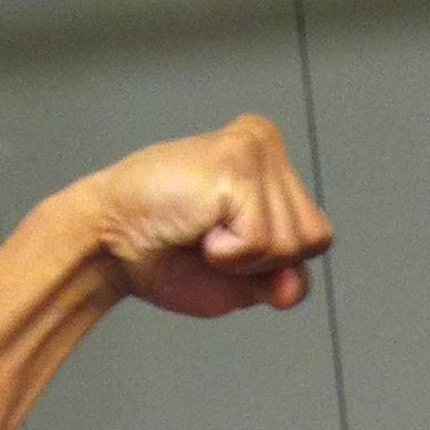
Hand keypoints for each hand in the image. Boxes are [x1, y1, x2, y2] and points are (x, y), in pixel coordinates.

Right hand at [75, 116, 333, 319]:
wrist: (112, 248)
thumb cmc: (167, 254)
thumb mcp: (244, 278)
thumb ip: (283, 280)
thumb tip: (293, 286)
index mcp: (272, 164)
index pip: (316, 238)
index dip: (275, 264)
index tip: (224, 243)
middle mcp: (267, 144)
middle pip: (314, 240)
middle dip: (265, 262)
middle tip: (213, 239)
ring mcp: (254, 149)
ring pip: (292, 243)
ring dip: (245, 259)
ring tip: (204, 230)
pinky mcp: (237, 165)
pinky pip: (261, 243)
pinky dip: (229, 256)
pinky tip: (199, 228)